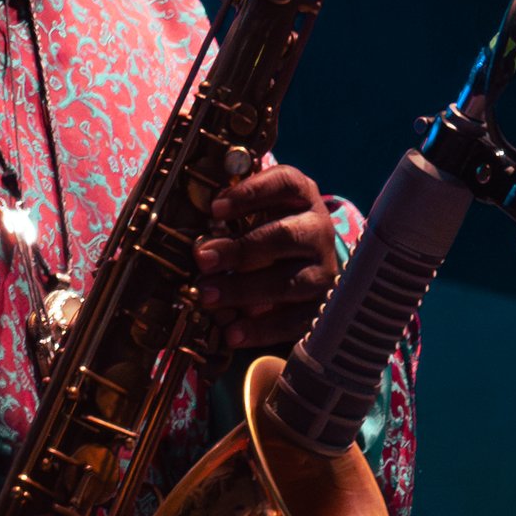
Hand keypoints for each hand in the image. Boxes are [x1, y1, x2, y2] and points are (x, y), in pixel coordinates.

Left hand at [194, 163, 338, 351]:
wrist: (306, 269)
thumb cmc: (268, 232)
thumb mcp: (255, 214)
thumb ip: (229, 215)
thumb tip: (192, 235)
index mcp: (300, 197)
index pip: (284, 183)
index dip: (251, 192)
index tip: (215, 207)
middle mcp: (317, 230)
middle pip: (284, 236)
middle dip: (239, 249)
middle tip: (202, 259)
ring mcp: (322, 270)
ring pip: (288, 281)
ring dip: (244, 290)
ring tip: (207, 296)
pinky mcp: (320, 308)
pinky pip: (293, 321)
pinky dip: (261, 329)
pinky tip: (231, 332)